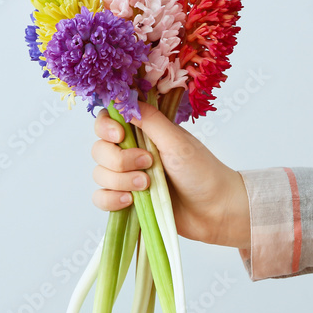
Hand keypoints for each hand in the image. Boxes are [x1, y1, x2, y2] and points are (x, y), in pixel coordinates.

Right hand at [90, 102, 250, 250]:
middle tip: (148, 164)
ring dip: (120, 181)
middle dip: (119, 159)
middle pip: (99, 149)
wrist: (213, 211)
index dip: (106, 127)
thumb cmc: (202, 172)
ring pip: (99, 174)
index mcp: (143, 132)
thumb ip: (151, 121)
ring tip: (147, 186)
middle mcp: (131, 152)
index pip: (107, 121)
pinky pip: (100, 198)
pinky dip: (111, 200)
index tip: (120, 136)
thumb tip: (125, 102)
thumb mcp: (177, 142)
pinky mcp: (125, 201)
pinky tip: (131, 202)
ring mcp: (127, 178)